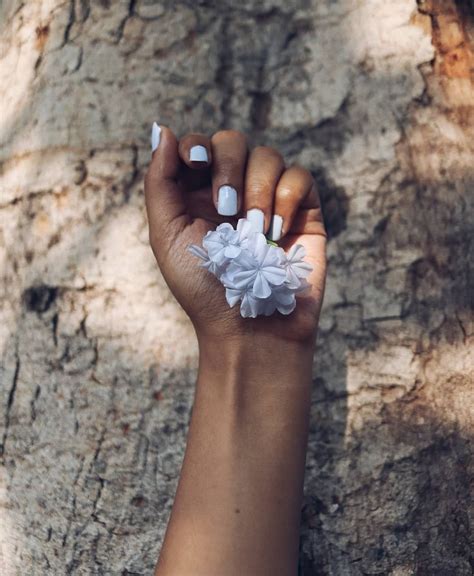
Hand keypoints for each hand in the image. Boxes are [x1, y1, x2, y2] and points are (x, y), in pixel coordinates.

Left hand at [145, 126, 326, 342]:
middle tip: (225, 210)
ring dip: (258, 190)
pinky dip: (287, 199)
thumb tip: (162, 129)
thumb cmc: (203, 289)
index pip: (199, 146)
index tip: (195, 166)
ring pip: (268, 155)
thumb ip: (160, 182)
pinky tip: (278, 234)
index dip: (197, 147)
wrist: (249, 329)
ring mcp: (269, 200)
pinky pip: (299, 176)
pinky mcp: (302, 211)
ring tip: (254, 232)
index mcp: (197, 196)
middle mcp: (234, 191)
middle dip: (228, 168)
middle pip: (233, 140)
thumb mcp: (167, 236)